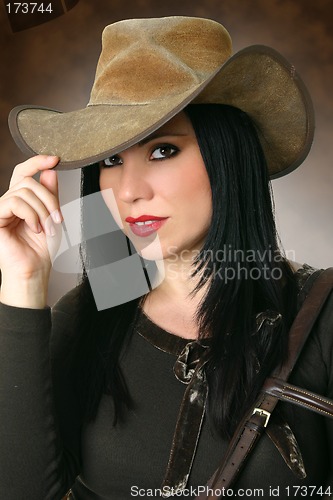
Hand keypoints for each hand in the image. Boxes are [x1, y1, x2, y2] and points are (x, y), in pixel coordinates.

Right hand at [0, 155, 62, 306]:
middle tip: (58, 218)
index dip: (37, 162)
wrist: (34, 270)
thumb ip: (50, 194)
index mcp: (21, 199)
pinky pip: (15, 203)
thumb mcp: (52, 215)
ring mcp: (1, 209)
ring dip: (42, 210)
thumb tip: (50, 171)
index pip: (24, 172)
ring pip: (24, 192)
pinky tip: (35, 229)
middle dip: (49, 199)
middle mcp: (8, 201)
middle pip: (29, 182)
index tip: (55, 159)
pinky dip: (31, 215)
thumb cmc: (42, 249)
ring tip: (48, 228)